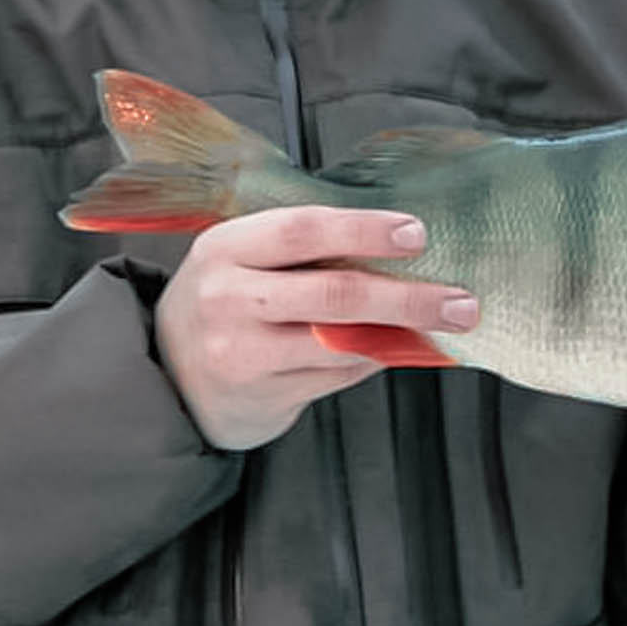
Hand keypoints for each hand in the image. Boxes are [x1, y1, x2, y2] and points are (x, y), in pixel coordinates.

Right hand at [153, 205, 476, 450]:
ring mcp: (244, 353)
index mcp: (226, 248)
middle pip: (334, 294)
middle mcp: (229, 299)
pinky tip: (403, 346)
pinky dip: (377, 359)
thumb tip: (396, 242)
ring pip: (342, 342)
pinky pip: (337, 375)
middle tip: (461, 299)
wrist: (165, 375)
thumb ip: (300, 248)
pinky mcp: (263, 396)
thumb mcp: (240, 259)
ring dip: (404, 333)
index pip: (302, 230)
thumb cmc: (223, 300)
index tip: (417, 233)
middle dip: (407, 296)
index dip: (363, 229)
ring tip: (449, 323)